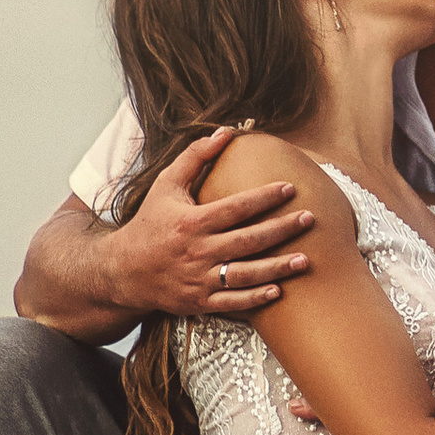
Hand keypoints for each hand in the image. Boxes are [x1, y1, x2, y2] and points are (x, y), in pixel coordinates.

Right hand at [110, 131, 315, 318]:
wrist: (124, 270)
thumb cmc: (150, 222)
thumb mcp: (166, 185)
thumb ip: (195, 157)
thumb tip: (224, 131)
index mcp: (192, 222)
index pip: (236, 207)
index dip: (265, 197)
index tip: (290, 187)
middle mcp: (198, 251)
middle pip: (247, 240)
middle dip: (281, 230)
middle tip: (309, 219)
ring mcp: (199, 279)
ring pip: (245, 274)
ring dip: (277, 268)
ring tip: (305, 259)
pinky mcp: (199, 301)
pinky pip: (232, 302)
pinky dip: (255, 298)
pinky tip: (278, 290)